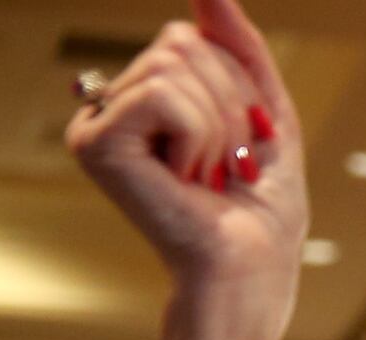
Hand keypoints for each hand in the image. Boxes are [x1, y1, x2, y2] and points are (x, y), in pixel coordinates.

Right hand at [72, 0, 302, 339]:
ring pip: (179, 65)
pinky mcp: (95, 145)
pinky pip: (167, 97)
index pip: (192, 38)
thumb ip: (241, 50)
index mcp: (146, 99)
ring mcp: (95, 125)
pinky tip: (188, 179)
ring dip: (219, 127)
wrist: (250, 277)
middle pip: (182, 42)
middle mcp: (110, 106)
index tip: (236, 148)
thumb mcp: (270, 117)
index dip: (238, 89)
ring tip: (206, 177)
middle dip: (229, 103)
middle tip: (221, 166)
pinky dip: (201, 136)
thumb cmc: (261, 214)